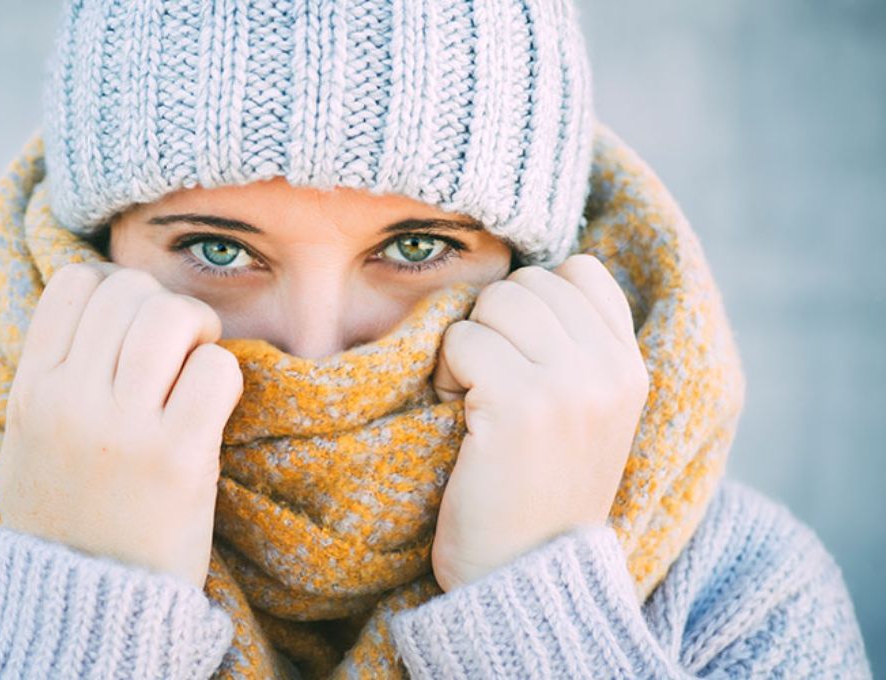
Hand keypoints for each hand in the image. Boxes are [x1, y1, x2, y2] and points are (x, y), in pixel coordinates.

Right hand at [0, 263, 243, 589]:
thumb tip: (98, 298)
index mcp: (30, 391)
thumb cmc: (67, 514)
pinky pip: (216, 369)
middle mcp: (71, 401)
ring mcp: (124, 429)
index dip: (114, 287)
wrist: (86, 602)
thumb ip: (54, 374)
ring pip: (171, 317)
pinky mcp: (178, 457)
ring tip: (198, 361)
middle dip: (163, 305)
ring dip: (197, 329)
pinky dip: (223, 374)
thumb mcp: (30, 439)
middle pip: (130, 291)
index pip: (75, 284)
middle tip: (179, 342)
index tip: (132, 319)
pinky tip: (212, 403)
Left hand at [429, 254, 648, 591]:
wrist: (523, 577)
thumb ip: (576, 350)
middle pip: (527, 283)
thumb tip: (527, 281)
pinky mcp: (520, 403)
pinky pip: (461, 341)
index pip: (580, 271)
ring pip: (492, 303)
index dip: (533, 301)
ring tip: (476, 402)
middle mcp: (610, 370)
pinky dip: (446, 374)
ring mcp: (570, 384)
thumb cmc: (536, 495)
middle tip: (489, 386)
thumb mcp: (585, 417)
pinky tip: (462, 420)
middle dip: (492, 326)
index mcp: (630, 368)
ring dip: (467, 347)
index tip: (520, 355)